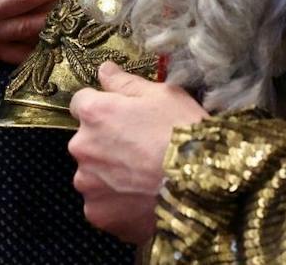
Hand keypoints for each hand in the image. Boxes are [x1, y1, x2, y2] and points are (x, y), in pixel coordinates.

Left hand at [68, 63, 208, 244]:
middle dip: (106, 144)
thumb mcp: (163, 95)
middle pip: (86, 141)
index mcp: (94, 113)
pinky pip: (102, 205)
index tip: (123, 119)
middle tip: (141, 151)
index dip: (104, 109)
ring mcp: (88, 184)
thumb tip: (104, 70)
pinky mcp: (98, 215)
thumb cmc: (185, 135)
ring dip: (110, 176)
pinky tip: (142, 200)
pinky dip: (117, 204)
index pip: (82, 103)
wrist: (204, 188)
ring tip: (144, 180)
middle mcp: (82, 147)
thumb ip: (125, 82)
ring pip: (93, 175)